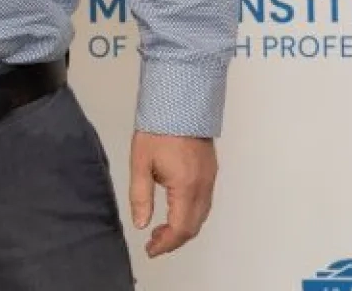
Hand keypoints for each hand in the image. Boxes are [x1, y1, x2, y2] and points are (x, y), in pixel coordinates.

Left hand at [127, 131, 217, 257]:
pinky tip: (175, 210)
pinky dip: (191, 214)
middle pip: (194, 226)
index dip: (166, 244)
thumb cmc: (159, 128)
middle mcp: (203, 185)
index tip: (151, 249)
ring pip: (202, 215)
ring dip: (184, 228)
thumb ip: (141, 196)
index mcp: (186, 186)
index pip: (181, 228)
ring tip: (161, 229)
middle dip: (174, 239)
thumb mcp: (140, 163)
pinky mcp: (211, 170)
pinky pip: (205, 202)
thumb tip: (141, 223)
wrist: (180, 101)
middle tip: (154, 242)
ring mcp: (210, 178)